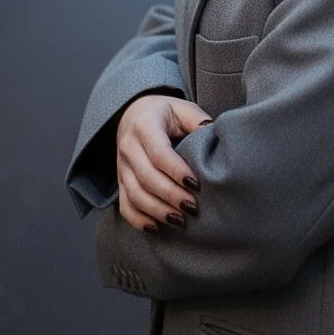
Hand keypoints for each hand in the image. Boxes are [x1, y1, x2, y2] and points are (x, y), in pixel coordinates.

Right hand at [116, 94, 212, 232]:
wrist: (133, 114)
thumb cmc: (164, 113)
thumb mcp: (181, 108)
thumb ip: (197, 119)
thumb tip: (214, 134)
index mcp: (145, 125)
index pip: (158, 153)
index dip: (176, 171)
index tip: (195, 185)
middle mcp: (128, 146)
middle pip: (146, 177)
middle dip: (170, 195)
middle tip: (192, 207)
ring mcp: (121, 166)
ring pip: (135, 194)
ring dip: (157, 210)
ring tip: (180, 220)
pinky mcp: (120, 181)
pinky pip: (124, 205)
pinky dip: (138, 219)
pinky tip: (156, 227)